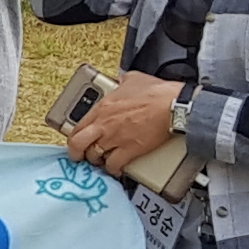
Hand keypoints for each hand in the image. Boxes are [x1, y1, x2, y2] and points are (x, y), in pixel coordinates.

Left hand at [64, 67, 183, 166]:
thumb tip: (122, 81)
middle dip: (76, 152)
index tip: (78, 139)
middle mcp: (104, 125)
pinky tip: (116, 168)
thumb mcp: (133, 79)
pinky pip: (114, 165)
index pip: (78, 125)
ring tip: (100, 161)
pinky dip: (113, 169)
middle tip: (79, 156)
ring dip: (96, 160)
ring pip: (94, 157)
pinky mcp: (129, 150)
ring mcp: (115, 139)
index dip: (75, 135)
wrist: (173, 106)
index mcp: (103, 107)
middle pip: (77, 144)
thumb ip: (122, 82)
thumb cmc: (157, 92)